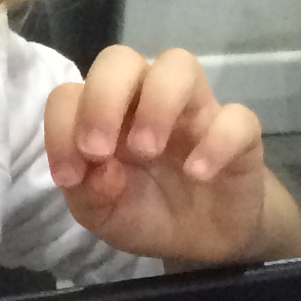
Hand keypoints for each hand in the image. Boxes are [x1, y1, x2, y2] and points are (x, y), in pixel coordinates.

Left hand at [46, 46, 291, 262]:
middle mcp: (146, 99)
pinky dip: (216, 142)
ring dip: (157, 103)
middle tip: (101, 149)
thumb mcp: (104, 216)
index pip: (71, 93)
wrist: (204, 241)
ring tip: (147, 151)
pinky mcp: (238, 133)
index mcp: (106, 115)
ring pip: (179, 64)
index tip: (71, 176)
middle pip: (119, 59)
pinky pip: (236, 117)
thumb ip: (88, 194)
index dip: (62, 128)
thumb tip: (98, 167)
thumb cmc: (147, 213)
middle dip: (103, 97)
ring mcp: (194, 110)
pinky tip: (198, 174)